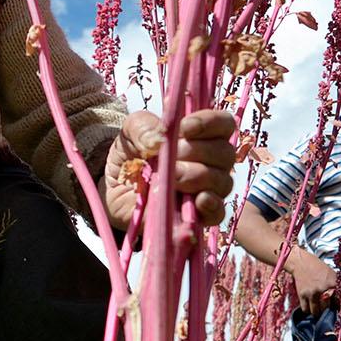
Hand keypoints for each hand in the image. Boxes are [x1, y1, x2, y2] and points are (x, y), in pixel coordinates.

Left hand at [104, 107, 237, 231]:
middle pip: (226, 154)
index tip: (184, 128)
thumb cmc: (132, 154)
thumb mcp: (131, 131)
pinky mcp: (199, 217)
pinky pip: (218, 213)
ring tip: (171, 178)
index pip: (224, 124)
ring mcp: (208, 190)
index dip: (210, 123)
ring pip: (222, 181)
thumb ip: (143, 126)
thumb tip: (158, 140)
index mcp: (202, 136)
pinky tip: (198, 200)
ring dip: (196, 176)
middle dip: (197, 151)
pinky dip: (211, 206)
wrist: (114, 189)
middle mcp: (211, 162)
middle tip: (171, 156)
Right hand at [286, 248, 340, 313]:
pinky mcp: (302, 295)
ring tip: (317, 309)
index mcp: (333, 283)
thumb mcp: (332, 274)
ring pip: (316, 311)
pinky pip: (305, 309)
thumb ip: (337, 287)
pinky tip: (309, 306)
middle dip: (326, 310)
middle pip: (327, 309)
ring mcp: (312, 293)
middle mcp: (324, 289)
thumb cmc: (318, 267)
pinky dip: (307, 309)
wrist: (302, 263)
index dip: (338, 306)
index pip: (339, 301)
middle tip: (325, 308)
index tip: (335, 306)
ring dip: (317, 312)